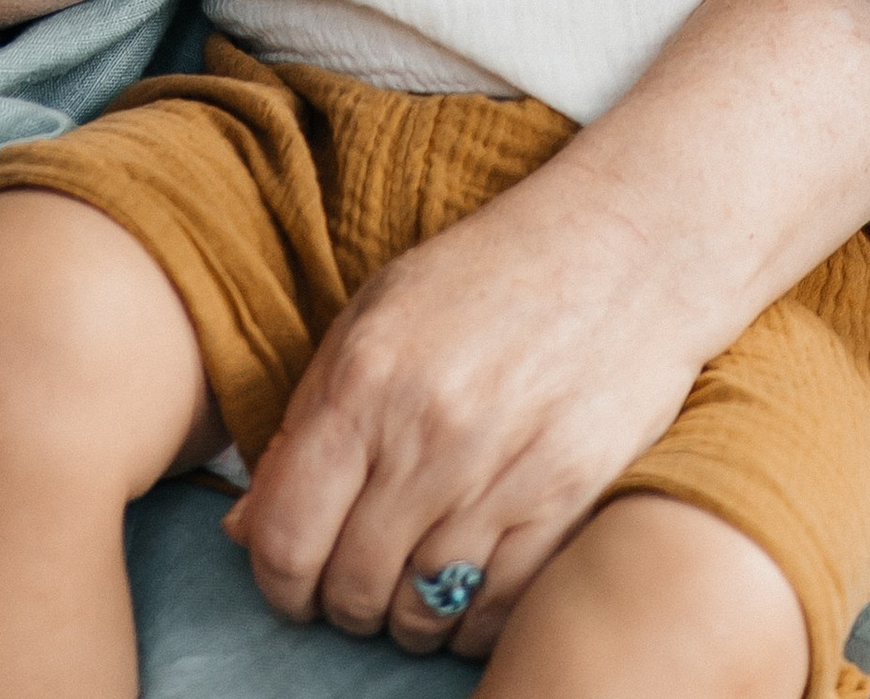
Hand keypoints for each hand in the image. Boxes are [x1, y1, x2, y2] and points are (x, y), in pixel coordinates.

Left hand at [223, 147, 706, 657]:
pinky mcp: (566, 505)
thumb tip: (245, 529)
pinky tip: (465, 585)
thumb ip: (304, 421)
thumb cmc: (487, 276)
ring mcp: (502, 476)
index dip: (275, 577)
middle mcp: (428, 436)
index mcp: (364, 381)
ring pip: (420, 612)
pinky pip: (494, 612)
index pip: (284, 536)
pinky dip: (468, 622)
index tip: (291, 575)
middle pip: (350, 587)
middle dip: (339, 599)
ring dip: (404, 616)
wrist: (624, 247)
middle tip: (354, 575)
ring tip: (409, 580)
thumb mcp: (375, 316)